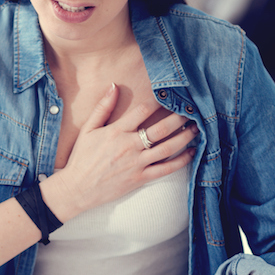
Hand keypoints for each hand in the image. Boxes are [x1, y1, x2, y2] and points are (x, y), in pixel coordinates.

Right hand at [42, 83, 197, 220]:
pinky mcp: (141, 178)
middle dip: (179, 118)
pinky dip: (181, 161)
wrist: (77, 189)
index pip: (142, 111)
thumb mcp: (88, 129)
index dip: (157, 101)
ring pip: (168, 148)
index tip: (168, 94)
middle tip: (192, 110)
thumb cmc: (81, 158)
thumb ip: (103, 107)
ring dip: (185, 137)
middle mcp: (129, 146)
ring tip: (197, 128)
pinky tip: (191, 152)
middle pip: (161, 129)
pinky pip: (166, 169)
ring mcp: (137, 163)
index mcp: (117, 131)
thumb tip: (114, 86)